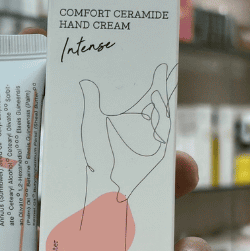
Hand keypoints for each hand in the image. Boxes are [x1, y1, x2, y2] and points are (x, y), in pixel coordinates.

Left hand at [80, 62, 176, 199]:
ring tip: (157, 86)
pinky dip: (162, 117)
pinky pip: (164, 131)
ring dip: (162, 99)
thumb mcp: (92, 124)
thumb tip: (84, 81)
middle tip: (165, 68)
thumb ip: (91, 102)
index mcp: (132, 119)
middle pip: (159, 102)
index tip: (159, 65)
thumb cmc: (96, 157)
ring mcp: (154, 140)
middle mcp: (146, 128)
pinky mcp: (159, 152)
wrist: (102, 185)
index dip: (155, 81)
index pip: (147, 96)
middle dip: (164, 85)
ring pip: (163, 115)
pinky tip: (155, 104)